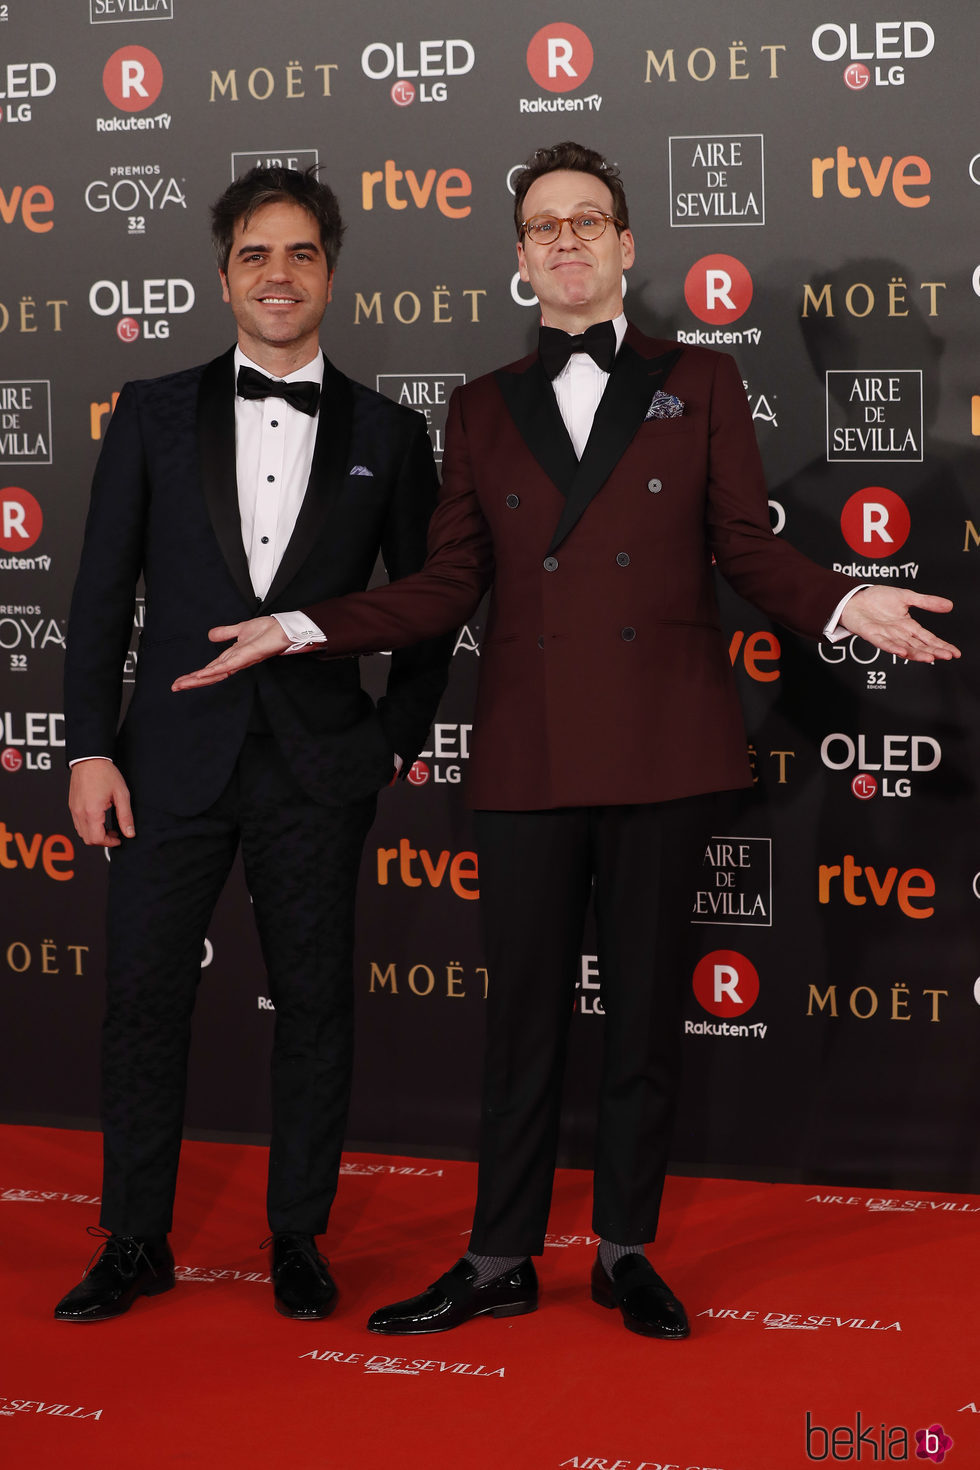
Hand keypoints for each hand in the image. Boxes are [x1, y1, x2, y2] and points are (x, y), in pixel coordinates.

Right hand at [69, 759, 134, 846]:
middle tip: (115, 834)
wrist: (89, 759)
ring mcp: (74, 810)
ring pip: (81, 833)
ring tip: (107, 826)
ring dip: (94, 834)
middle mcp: (80, 813)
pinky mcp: (72, 806)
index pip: (97, 839)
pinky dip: (88, 827)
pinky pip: (78, 824)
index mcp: (92, 811)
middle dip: (102, 840)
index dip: (109, 843)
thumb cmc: (105, 773)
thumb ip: (125, 816)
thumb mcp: (121, 794)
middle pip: (87, 839)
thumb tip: (129, 832)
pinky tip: (98, 819)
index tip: (118, 839)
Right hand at [171, 616, 289, 689]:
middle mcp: (236, 662)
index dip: (195, 676)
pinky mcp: (248, 656)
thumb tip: (209, 636)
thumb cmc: (268, 630)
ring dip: (199, 679)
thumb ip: (225, 633)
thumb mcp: (241, 629)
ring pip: (216, 674)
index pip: (210, 669)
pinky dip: (215, 671)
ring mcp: (241, 661)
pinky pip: (228, 665)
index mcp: (233, 657)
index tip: (180, 681)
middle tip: (175, 687)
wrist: (284, 629)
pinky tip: (202, 674)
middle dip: (192, 682)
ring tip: (183, 684)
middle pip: (211, 675)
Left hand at [838, 587, 959, 661]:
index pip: (928, 638)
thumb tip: (950, 605)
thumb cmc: (877, 599)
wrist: (855, 597)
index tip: (955, 653)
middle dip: (934, 652)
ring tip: (930, 658)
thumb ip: (926, 602)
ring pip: (904, 647)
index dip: (942, 645)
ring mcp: (886, 635)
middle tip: (947, 656)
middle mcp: (899, 634)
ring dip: (917, 653)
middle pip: (919, 646)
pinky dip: (893, 648)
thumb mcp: (907, 597)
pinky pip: (883, 643)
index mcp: (908, 626)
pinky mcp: (871, 634)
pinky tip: (902, 652)